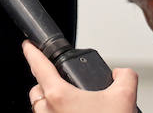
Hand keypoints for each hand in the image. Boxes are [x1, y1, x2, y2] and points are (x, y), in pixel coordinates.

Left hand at [23, 41, 137, 112]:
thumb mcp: (124, 99)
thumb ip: (124, 77)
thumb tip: (121, 73)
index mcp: (58, 95)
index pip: (38, 65)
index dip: (32, 51)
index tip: (28, 45)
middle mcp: (47, 110)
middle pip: (38, 88)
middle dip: (46, 82)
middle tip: (61, 82)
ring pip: (41, 107)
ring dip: (51, 103)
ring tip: (72, 104)